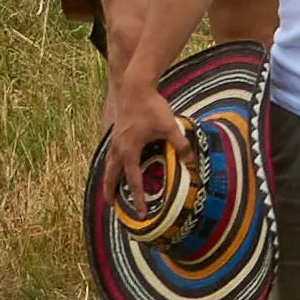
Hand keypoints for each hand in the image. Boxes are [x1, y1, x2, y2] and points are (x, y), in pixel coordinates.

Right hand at [98, 83, 187, 219]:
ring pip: (107, 164)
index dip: (138, 198)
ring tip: (109, 188)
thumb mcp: (169, 127)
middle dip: (110, 192)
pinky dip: (110, 164)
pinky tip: (115, 164)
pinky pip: (110, 154)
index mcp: (129, 151)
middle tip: (112, 207)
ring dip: (108, 178)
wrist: (135, 86)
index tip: (141, 213)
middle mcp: (118, 148)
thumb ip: (180, 145)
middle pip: (111, 175)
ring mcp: (114, 140)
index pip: (133, 181)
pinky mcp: (116, 132)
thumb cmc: (151, 106)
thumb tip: (191, 160)